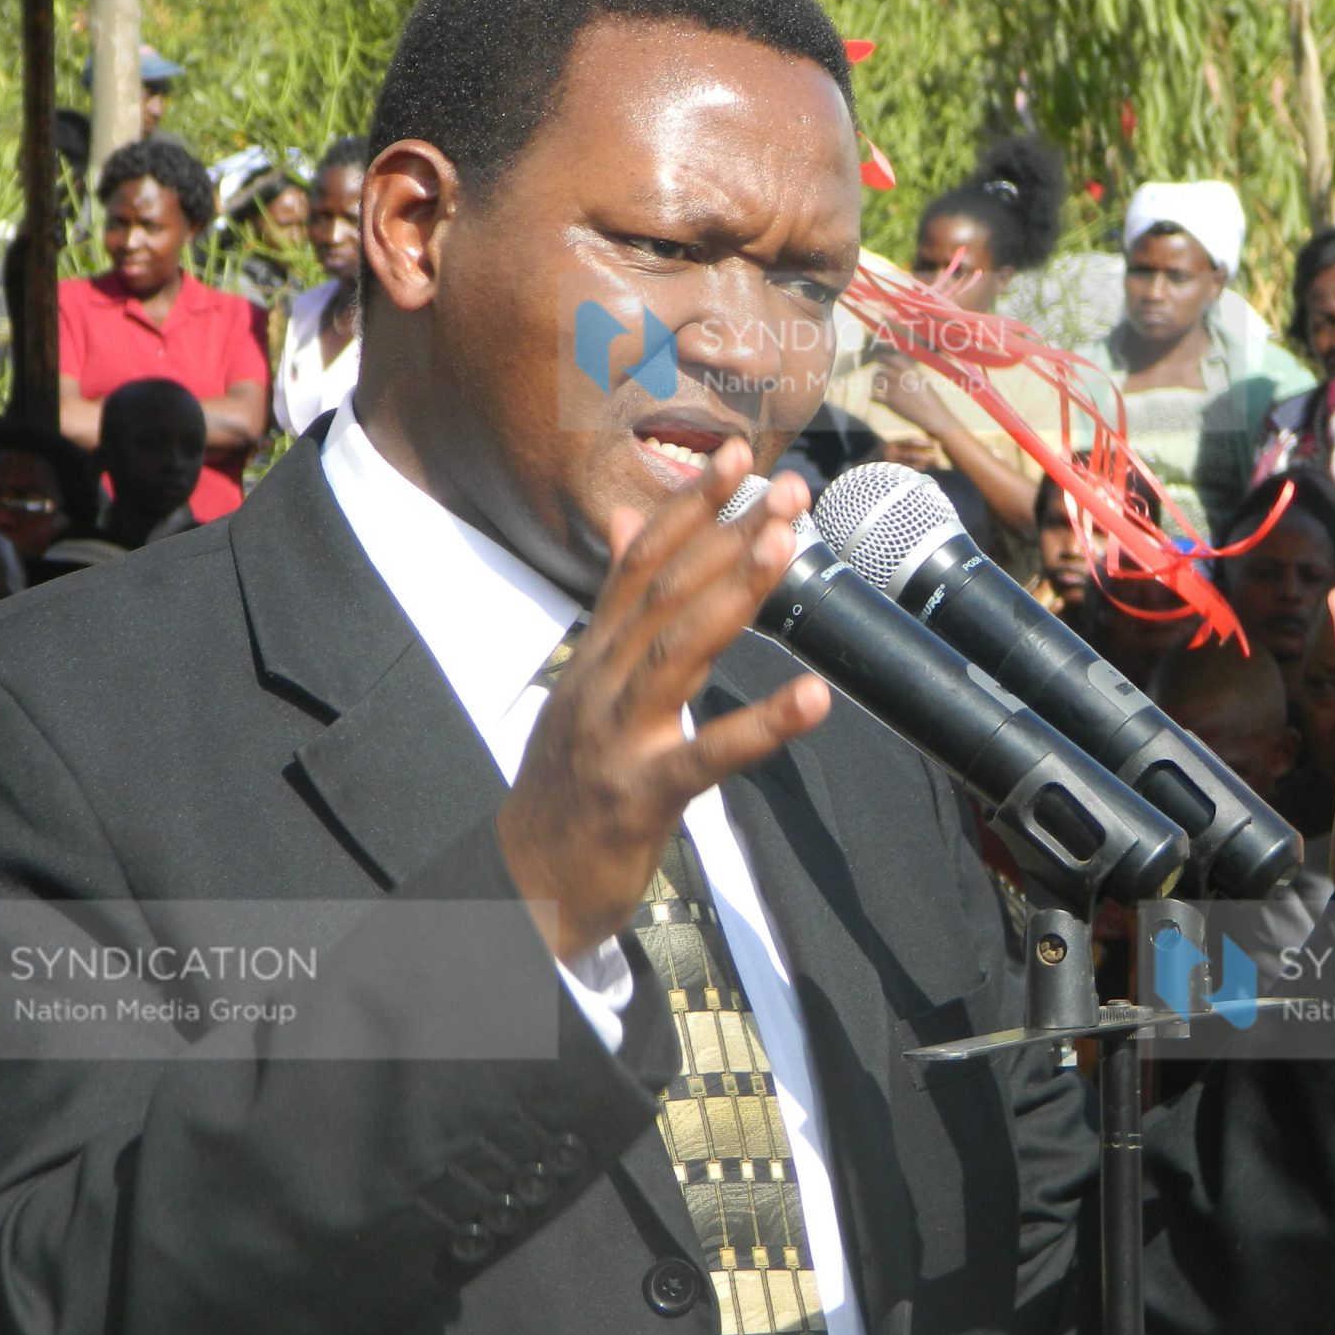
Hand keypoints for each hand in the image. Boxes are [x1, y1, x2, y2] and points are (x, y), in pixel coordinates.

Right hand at [494, 441, 830, 956]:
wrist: (520, 881)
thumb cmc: (568, 781)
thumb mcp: (586, 682)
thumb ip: (616, 605)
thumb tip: (624, 523)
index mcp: (595, 655)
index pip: (641, 563)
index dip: (688, 506)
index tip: (737, 453)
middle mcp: (601, 682)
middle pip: (666, 594)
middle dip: (728, 534)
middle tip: (790, 489)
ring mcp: (618, 737)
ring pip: (678, 651)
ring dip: (734, 594)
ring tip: (787, 547)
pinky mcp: (641, 795)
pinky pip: (708, 755)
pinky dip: (763, 725)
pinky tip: (814, 699)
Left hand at [871, 357, 963, 442]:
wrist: (933, 415)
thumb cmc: (930, 399)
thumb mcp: (921, 380)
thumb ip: (909, 373)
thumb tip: (898, 367)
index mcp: (910, 370)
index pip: (891, 358)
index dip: (883, 357)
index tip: (878, 358)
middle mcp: (901, 377)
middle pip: (881, 370)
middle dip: (878, 372)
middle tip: (877, 375)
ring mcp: (894, 389)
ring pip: (876, 382)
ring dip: (874, 383)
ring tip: (876, 386)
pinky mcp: (890, 402)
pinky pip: (874, 396)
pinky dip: (873, 396)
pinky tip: (876, 397)